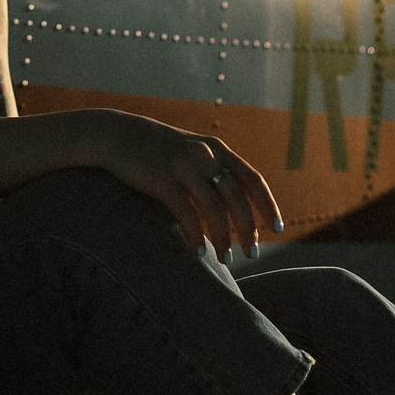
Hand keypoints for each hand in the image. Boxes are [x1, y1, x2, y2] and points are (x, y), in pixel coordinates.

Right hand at [80, 111, 283, 258]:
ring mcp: (183, 166)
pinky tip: (200, 252)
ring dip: (223, 238)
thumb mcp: (193, 151)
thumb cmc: (158, 150)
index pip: (253, 179)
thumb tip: (237, 204)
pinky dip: (196, 235)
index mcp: (217, 149)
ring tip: (226, 259)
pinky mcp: (161, 179)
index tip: (277, 229)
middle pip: (237, 198)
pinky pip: (186, 213)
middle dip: (248, 228)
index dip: (268, 205)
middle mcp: (205, 155)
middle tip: (252, 253)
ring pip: (214, 208)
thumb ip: (215, 169)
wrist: (117, 134)